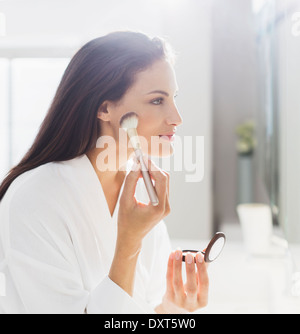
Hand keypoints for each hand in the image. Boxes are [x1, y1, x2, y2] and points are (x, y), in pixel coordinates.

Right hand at [109, 157, 170, 295]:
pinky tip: (143, 177)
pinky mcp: (164, 205)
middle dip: (153, 168)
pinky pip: (161, 187)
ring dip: (152, 173)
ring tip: (139, 169)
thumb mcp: (125, 201)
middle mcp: (166, 206)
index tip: (142, 158)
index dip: (152, 166)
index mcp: (158, 207)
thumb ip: (131, 181)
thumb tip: (136, 165)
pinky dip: (153, 179)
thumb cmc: (126, 222)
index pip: (161, 179)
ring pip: (164, 181)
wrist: (131, 238)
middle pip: (165, 178)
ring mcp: (167, 206)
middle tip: (140, 160)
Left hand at [157, 250, 208, 312]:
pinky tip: (171, 255)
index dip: (202, 269)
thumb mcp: (198, 284)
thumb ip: (203, 269)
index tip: (200, 255)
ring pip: (177, 282)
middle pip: (191, 286)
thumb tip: (206, 251)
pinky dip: (170, 266)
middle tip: (189, 254)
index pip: (204, 284)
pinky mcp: (168, 297)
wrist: (175, 308)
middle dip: (190, 268)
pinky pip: (168, 279)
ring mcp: (179, 302)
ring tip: (178, 251)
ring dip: (177, 265)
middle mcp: (191, 304)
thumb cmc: (190, 292)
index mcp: (203, 300)